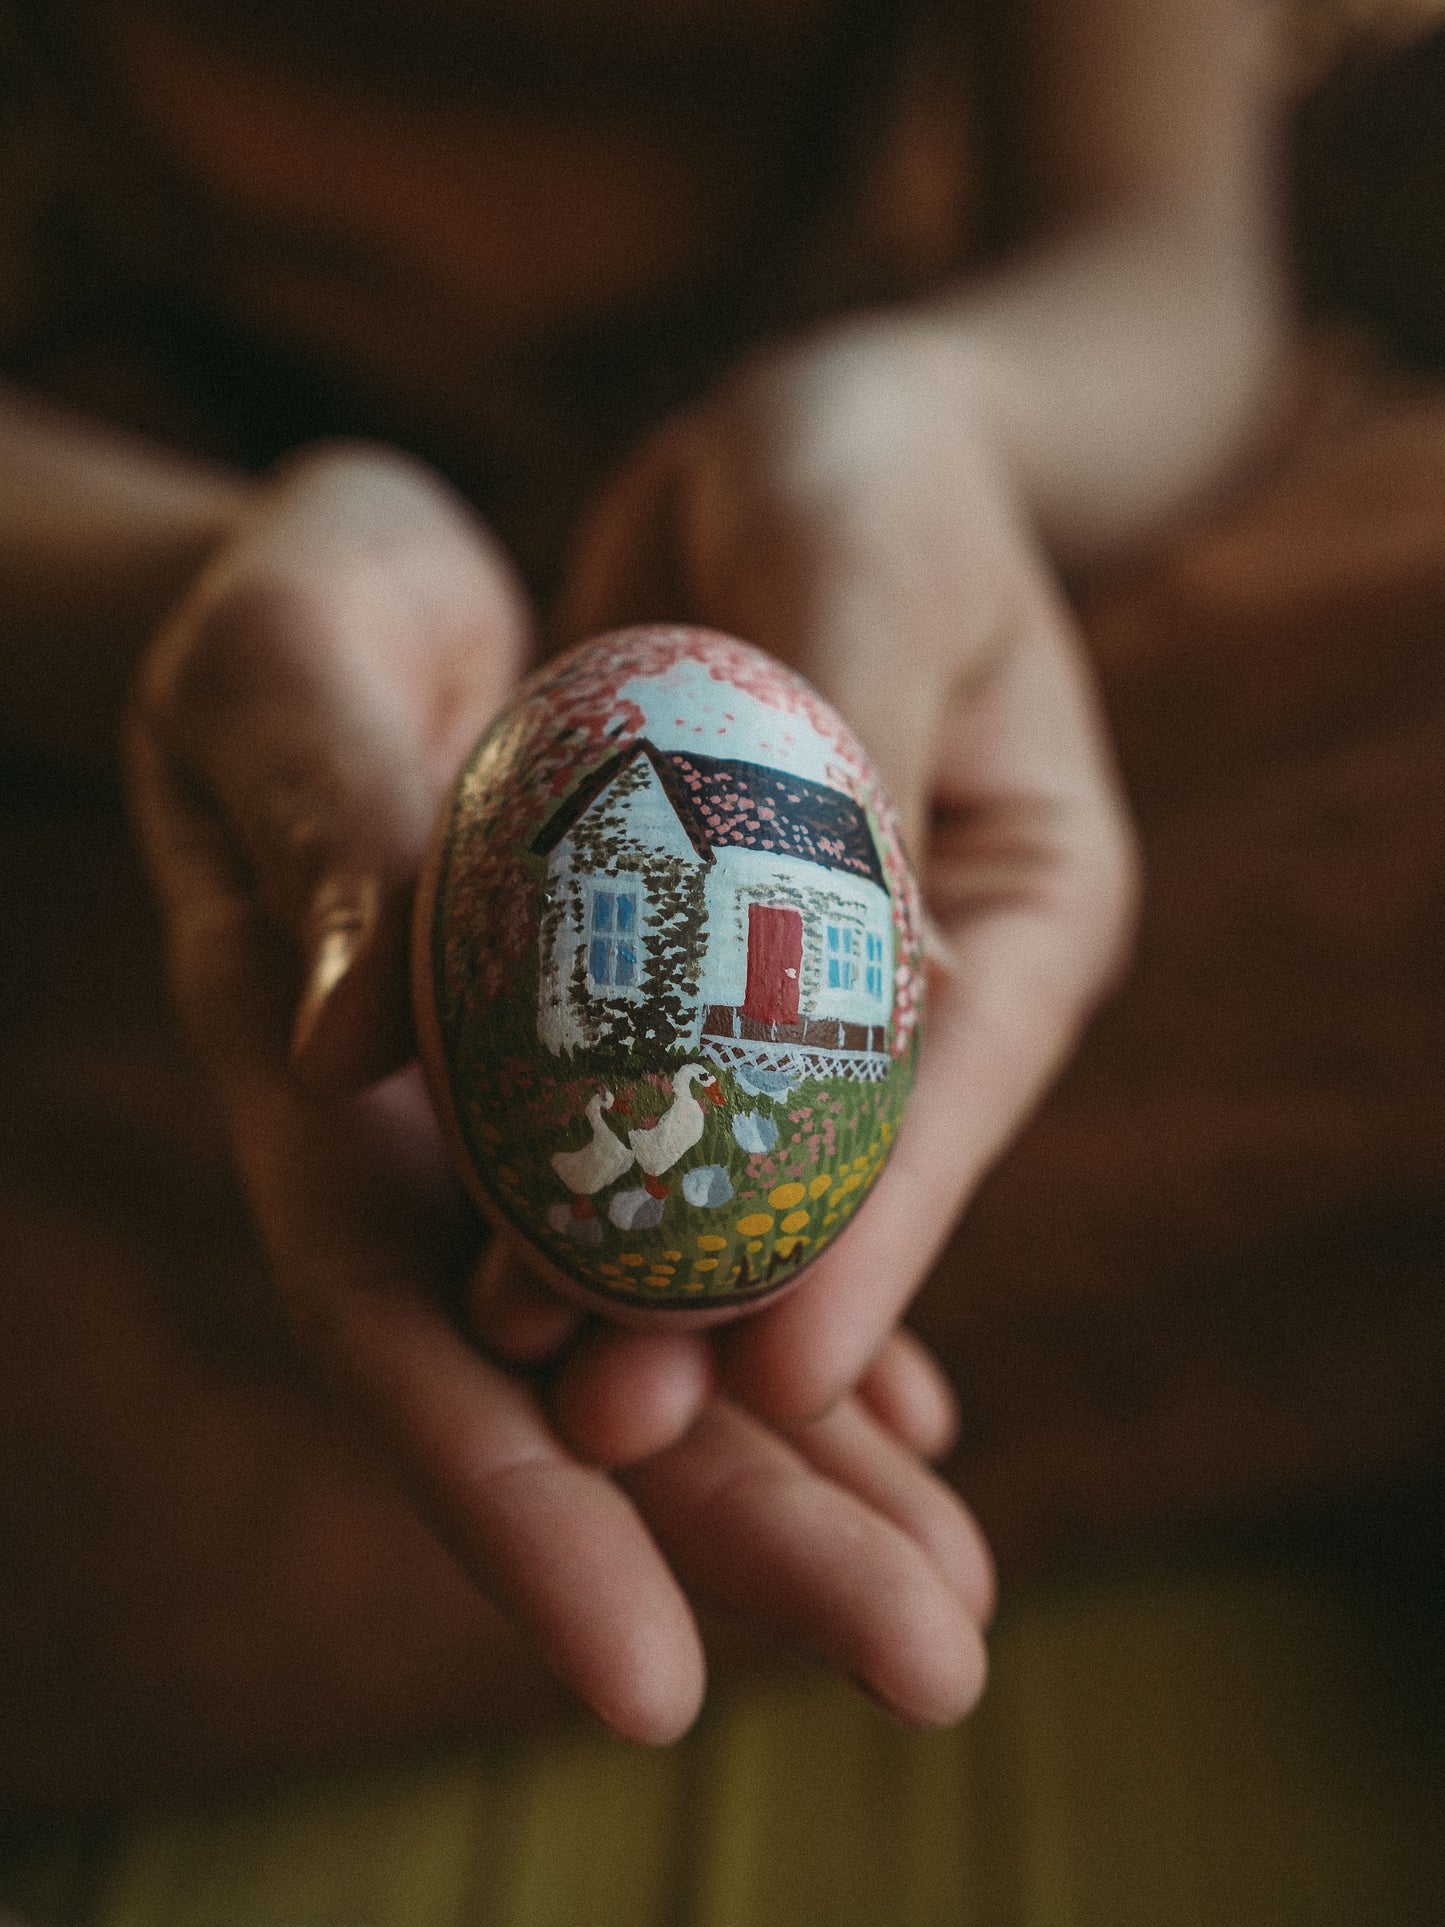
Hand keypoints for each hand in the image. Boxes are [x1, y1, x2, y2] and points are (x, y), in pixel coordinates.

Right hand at [127, 442, 993, 1742]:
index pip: (398, 1339)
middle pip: (568, 1385)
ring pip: (663, 1326)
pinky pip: (714, 1216)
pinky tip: (911, 1411)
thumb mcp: (277, 674)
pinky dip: (806, 1312)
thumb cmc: (285, 614)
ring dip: (809, 1465)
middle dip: (738, 1536)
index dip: (511, 1513)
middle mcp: (422, 1149)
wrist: (353, 588)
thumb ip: (314, 835)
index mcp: (310, 1089)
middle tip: (931, 1664)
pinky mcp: (608, 1070)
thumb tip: (350, 1046)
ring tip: (959, 1584)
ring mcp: (519, 1122)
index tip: (651, 1680)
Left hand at [520, 313, 1137, 1440]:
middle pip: (829, 1170)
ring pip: (715, 1153)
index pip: (951, 1099)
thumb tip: (895, 983)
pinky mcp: (692, 962)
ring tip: (519, 1371)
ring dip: (622, 1263)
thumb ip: (856, 741)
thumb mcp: (864, 561)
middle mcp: (921, 977)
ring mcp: (800, 982)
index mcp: (1023, 907)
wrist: (785, 455)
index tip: (783, 1374)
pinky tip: (484, 1263)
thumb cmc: (863, 473)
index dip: (874, 1242)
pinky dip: (560, 1161)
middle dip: (728, 1303)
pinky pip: (627, 1081)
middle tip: (613, 1422)